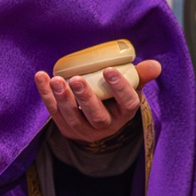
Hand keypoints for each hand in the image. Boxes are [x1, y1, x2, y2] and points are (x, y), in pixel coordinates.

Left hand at [33, 59, 160, 143]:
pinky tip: (41, 77)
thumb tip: (155, 66)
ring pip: (73, 117)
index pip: (127, 103)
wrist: (98, 120)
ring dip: (63, 99)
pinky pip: (54, 112)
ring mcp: (84, 129)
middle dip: (86, 98)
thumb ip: (140, 75)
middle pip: (97, 116)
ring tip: (56, 80)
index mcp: (125, 113)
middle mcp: (106, 125)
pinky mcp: (65, 126)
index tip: (110, 70)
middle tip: (77, 80)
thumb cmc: (116, 97)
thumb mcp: (131, 88)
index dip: (120, 88)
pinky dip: (45, 95)